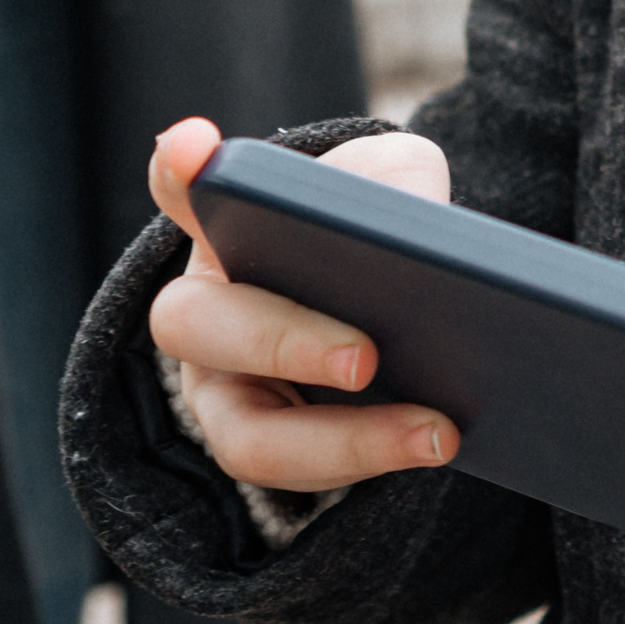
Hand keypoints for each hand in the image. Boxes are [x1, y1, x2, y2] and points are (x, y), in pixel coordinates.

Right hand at [145, 117, 461, 491]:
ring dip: (346, 439)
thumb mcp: (398, 187)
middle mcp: (205, 311)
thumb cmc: (377, 231)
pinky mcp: (274, 450)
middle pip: (198, 327)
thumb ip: (400, 183)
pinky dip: (374, 461)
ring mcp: (225, 391)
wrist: (399, 307)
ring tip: (437, 431)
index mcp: (226, 226)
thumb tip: (417, 227)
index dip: (182, 170)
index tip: (195, 147)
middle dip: (283, 341)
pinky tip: (442, 442)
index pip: (185, 187)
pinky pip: (306, 477)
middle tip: (367, 355)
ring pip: (248, 437)